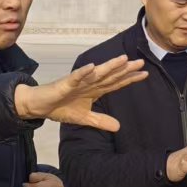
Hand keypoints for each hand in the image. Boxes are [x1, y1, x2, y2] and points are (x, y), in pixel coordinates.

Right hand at [14, 57, 147, 130]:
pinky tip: (92, 67)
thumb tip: (118, 127)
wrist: (40, 106)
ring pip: (97, 73)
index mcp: (95, 90)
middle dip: (125, 70)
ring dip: (109, 66)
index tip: (145, 74)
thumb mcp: (84, 118)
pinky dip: (83, 72)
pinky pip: (76, 77)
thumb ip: (101, 121)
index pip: (116, 83)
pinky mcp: (65, 84)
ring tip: (123, 59)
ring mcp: (78, 82)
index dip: (130, 79)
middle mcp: (89, 83)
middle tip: (141, 63)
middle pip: (110, 75)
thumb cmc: (61, 107)